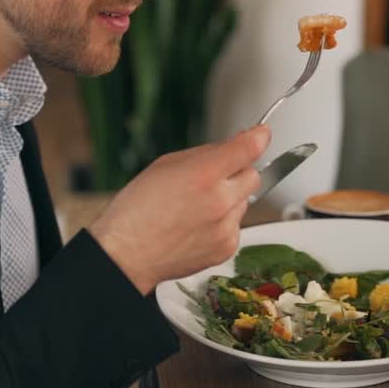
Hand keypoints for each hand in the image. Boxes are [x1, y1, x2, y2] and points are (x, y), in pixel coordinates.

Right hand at [88, 125, 269, 295]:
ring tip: (195, 208)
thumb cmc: (138, 210)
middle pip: (253, 175)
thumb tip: (233, 145)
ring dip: (229, 199)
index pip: (249, 149)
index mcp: (204, 175)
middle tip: (213, 178)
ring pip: (244, 202)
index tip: (261, 134)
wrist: (127, 254)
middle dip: (238, 172)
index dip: (258, 137)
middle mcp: (221, 201)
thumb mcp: (166, 164)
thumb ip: (206, 153)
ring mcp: (226, 227)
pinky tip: (196, 226)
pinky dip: (223, 223)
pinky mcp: (227, 247)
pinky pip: (236, 226)